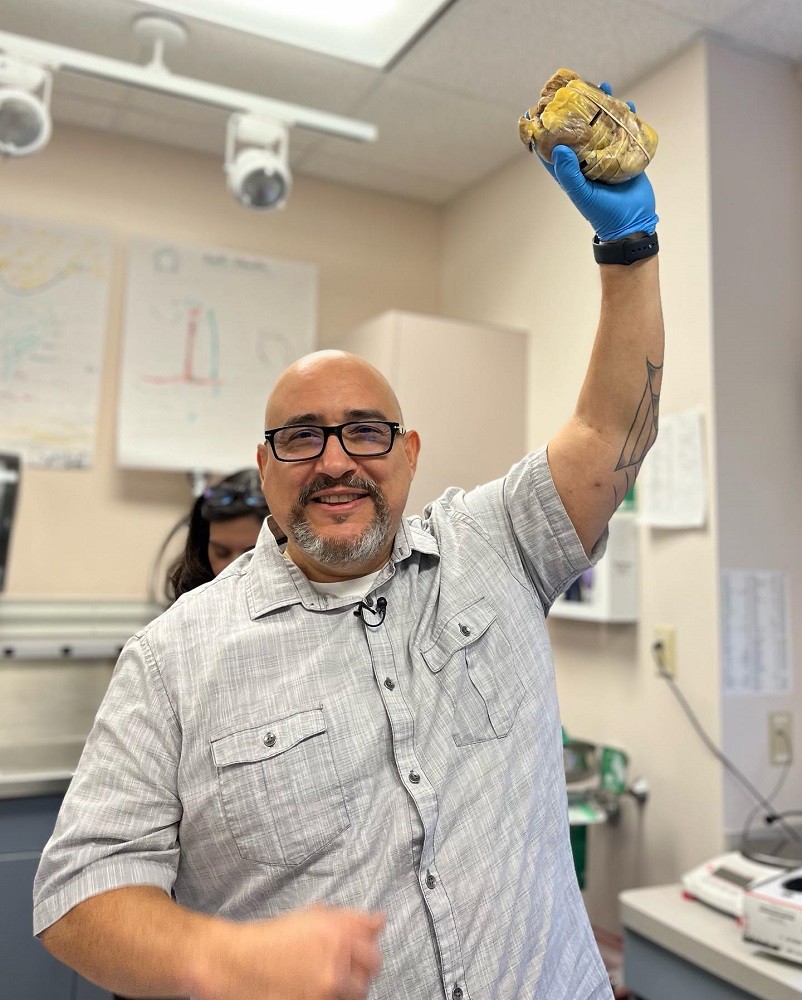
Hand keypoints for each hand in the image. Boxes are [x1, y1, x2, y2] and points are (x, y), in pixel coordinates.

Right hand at [195, 903, 385, 999]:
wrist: (239, 964)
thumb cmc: (273, 938)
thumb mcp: (313, 917)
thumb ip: (351, 919)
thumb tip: (380, 921)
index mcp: (338, 932)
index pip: (374, 947)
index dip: (367, 950)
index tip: (358, 952)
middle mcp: (337, 959)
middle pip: (371, 971)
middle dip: (361, 969)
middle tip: (342, 967)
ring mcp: (328, 987)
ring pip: (357, 993)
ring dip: (347, 987)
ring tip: (324, 980)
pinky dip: (331, 996)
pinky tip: (313, 988)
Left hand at [539, 82, 657, 241]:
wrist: (633, 221)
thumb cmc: (603, 213)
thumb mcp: (582, 194)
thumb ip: (569, 174)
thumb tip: (558, 148)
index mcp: (569, 169)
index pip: (551, 144)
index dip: (545, 125)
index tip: (542, 104)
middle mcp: (585, 159)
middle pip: (578, 128)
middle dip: (577, 107)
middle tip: (576, 86)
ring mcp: (605, 155)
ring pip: (601, 125)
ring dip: (602, 107)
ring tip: (603, 87)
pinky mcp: (624, 154)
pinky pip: (623, 130)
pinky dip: (625, 117)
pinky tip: (627, 104)